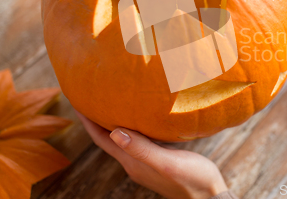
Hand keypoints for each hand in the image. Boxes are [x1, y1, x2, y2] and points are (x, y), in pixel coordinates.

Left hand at [75, 111, 227, 198]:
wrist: (210, 197)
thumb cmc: (193, 180)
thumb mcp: (168, 162)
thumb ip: (142, 149)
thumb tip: (115, 131)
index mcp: (133, 162)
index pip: (102, 139)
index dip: (88, 121)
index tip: (77, 100)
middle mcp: (135, 162)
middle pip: (107, 138)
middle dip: (96, 119)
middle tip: (89, 97)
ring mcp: (145, 163)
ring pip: (122, 139)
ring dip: (112, 123)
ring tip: (109, 103)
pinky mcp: (157, 161)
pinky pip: (136, 141)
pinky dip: (131, 127)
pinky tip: (138, 119)